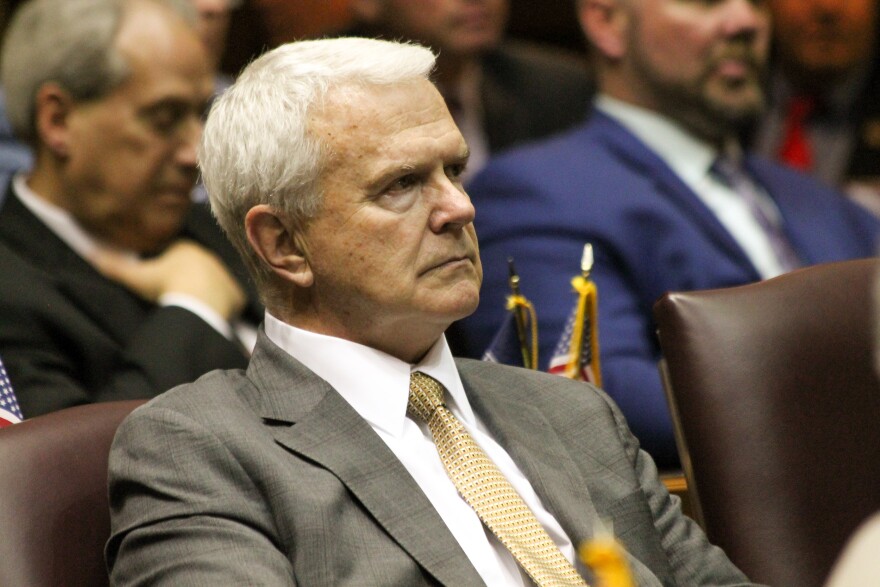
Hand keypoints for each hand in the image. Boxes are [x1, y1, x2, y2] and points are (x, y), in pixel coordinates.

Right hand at [91, 240, 245, 319]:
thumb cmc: (165, 285)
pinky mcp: (235, 294)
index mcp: (186, 248)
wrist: (198, 302)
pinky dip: (220, 307)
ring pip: (212, 282)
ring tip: (190, 306)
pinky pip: (227, 299)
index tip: (160, 278)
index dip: (165, 264)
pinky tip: (209, 315)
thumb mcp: (136, 276)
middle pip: (195, 267)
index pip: (175, 252)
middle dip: (186, 278)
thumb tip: (89, 253)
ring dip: (204, 292)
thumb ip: (113, 266)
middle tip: (174, 293)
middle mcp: (209, 258)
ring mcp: (225, 275)